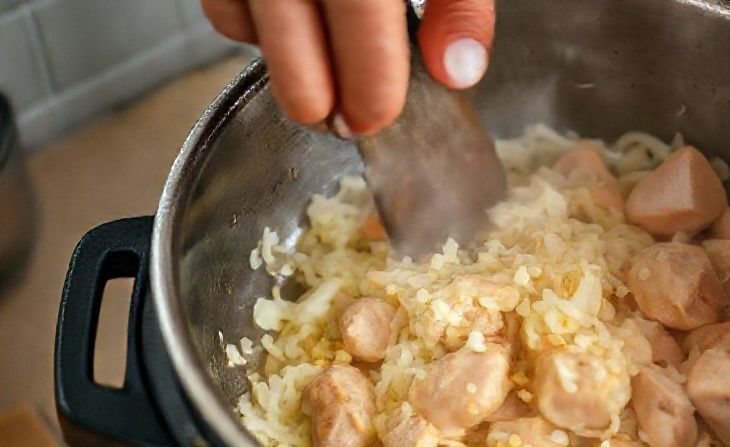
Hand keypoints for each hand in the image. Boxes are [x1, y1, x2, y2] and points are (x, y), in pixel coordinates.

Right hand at [201, 0, 494, 135]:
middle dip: (314, 93)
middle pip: (286, 25)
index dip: (366, 76)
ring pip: (245, 16)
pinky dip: (250, 25)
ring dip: (283, 60)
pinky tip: (291, 30)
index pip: (359, 8)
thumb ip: (457, 0)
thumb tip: (456, 68)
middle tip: (344, 124)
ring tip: (324, 83)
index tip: (375, 117)